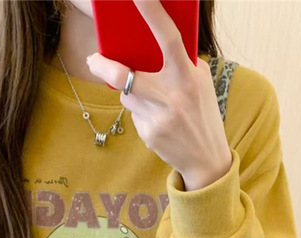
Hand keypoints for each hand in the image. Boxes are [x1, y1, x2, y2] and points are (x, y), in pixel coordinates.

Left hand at [86, 0, 232, 190]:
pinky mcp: (149, 134)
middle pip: (125, 76)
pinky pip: (134, 115)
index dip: (153, 14)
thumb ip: (180, 63)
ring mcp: (159, 117)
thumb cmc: (201, 112)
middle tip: (93, 60)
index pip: (169, 39)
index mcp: (188, 77)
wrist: (206, 159)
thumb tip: (150, 41)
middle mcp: (172, 97)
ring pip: (127, 95)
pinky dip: (142, 113)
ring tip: (149, 99)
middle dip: (104, 67)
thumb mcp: (200, 83)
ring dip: (130, 92)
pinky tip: (159, 122)